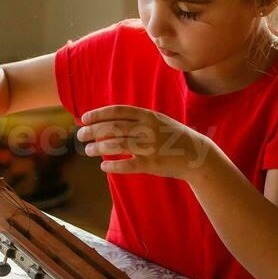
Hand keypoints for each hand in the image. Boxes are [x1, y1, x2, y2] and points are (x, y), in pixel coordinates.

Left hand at [77, 105, 217, 180]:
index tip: (84, 118)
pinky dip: (113, 166)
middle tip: (80, 135)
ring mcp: (151, 146)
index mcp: (149, 116)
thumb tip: (108, 122)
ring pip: (117, 145)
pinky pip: (128, 165)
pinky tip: (103, 166)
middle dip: (93, 131)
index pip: (118, 111)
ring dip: (98, 147)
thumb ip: (137, 120)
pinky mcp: (153, 164)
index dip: (99, 114)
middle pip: (114, 127)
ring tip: (88, 150)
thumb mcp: (157, 121)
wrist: (197, 154)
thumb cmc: (172, 137)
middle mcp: (148, 129)